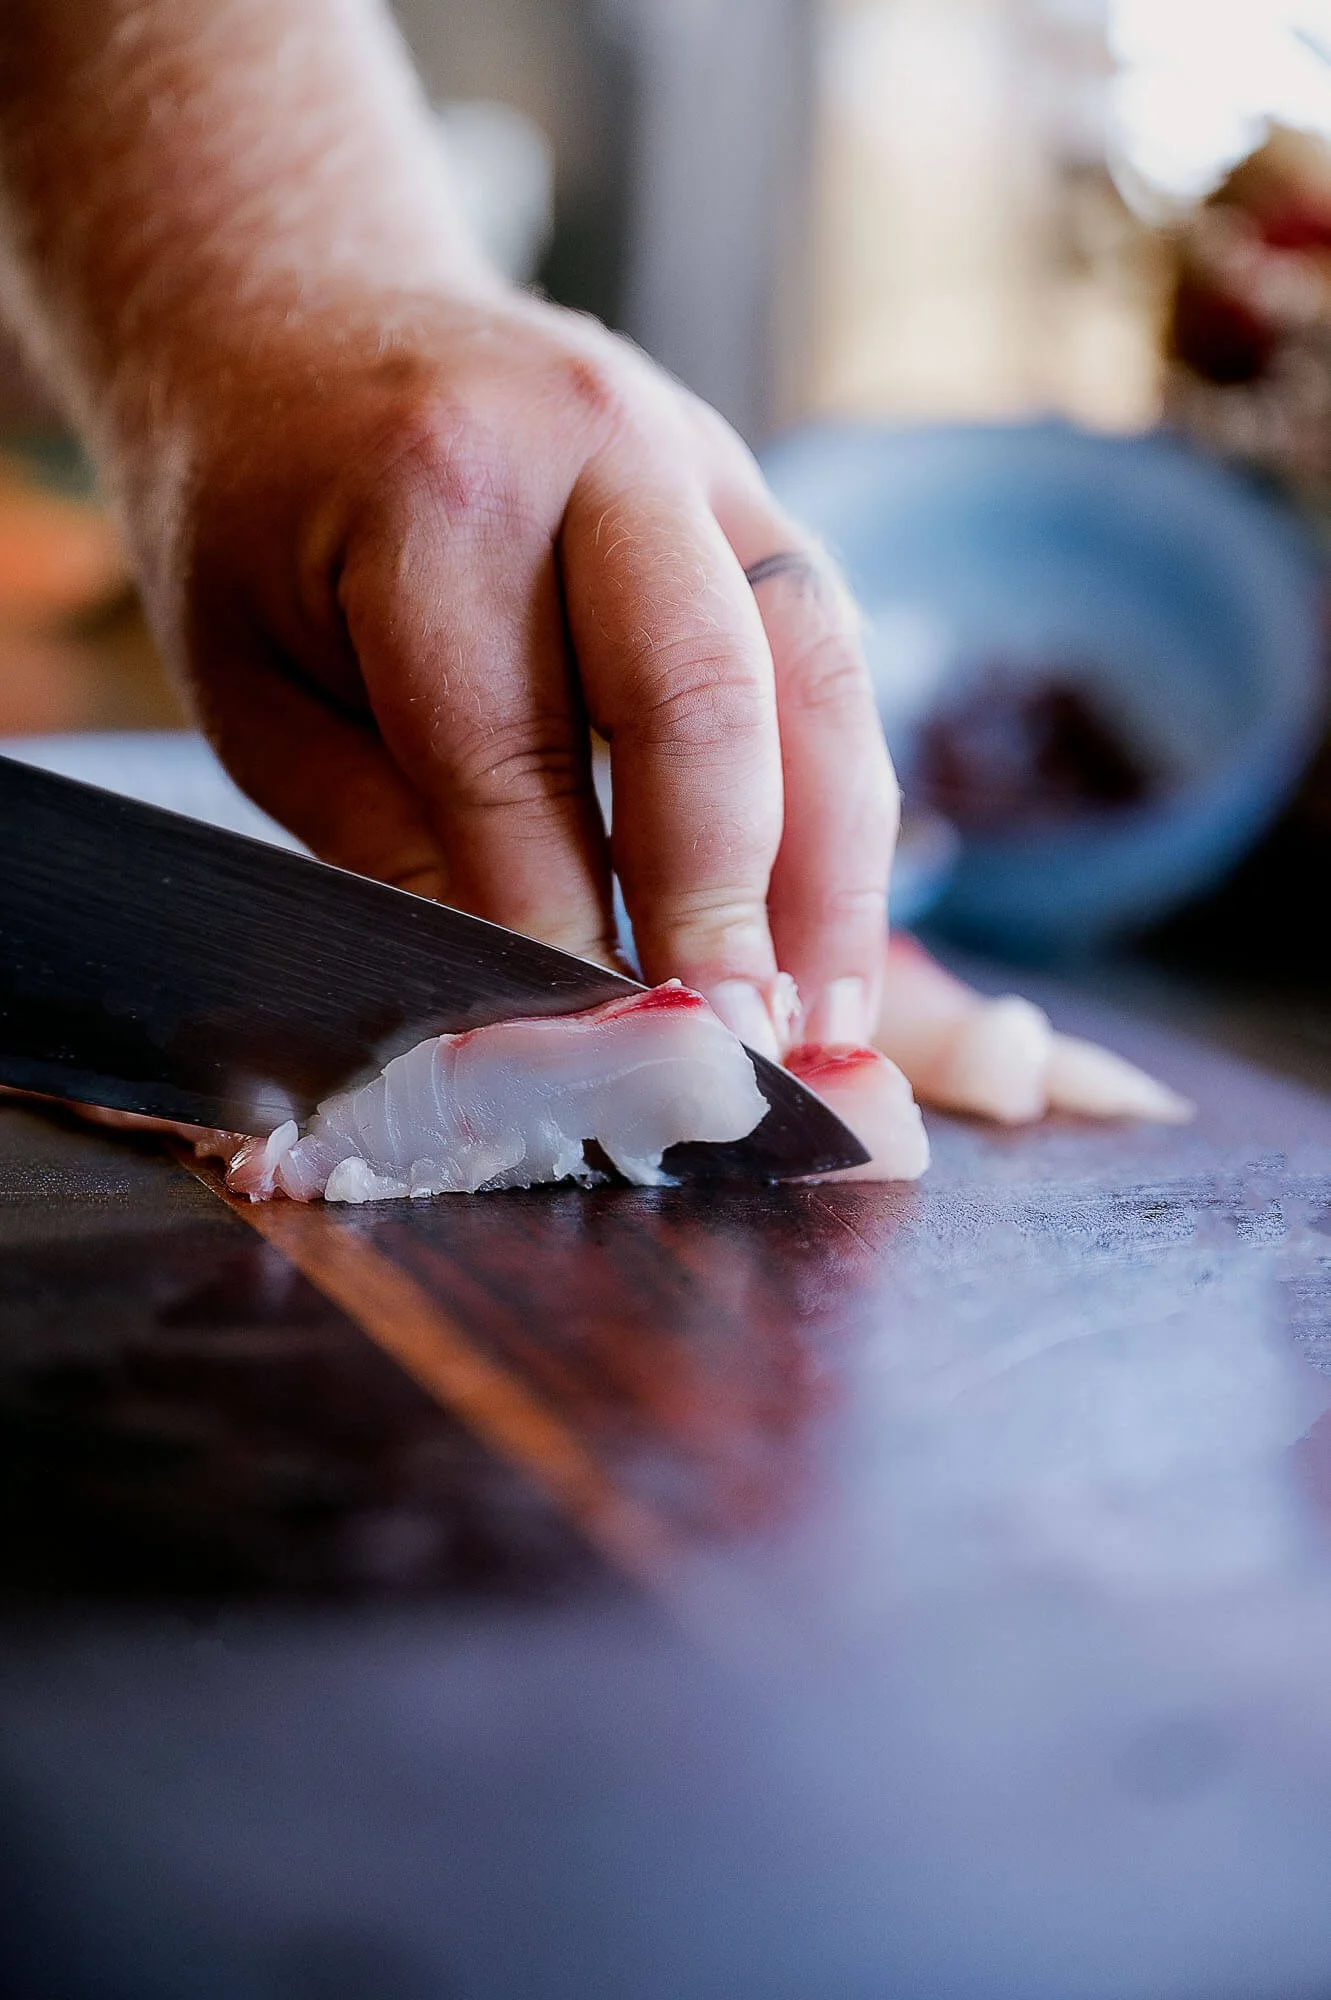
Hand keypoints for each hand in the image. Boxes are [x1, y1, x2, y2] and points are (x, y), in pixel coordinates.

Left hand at [126, 285, 898, 1053]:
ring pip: (809, 679)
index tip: (585, 1058)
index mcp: (434, 485)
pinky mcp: (754, 497)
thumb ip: (389, 835)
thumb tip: (522, 1001)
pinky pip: (829, 661)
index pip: (510, 755)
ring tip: (828, 1022)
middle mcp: (596, 445)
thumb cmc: (261, 523)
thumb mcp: (258, 689)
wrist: (299, 320)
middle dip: (724, 903)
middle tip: (733, 1054)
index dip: (556, 928)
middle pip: (701, 699)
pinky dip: (842, 802)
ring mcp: (699, 456)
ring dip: (832, 872)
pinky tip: (833, 922)